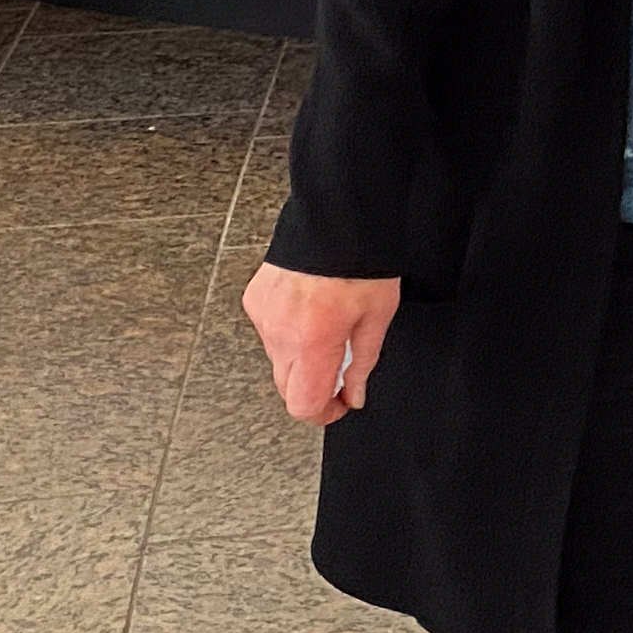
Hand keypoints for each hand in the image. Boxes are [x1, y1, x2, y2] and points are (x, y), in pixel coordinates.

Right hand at [242, 261, 402, 426]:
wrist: (333, 218)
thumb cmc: (359, 261)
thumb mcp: (377, 318)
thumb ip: (363, 363)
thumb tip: (354, 395)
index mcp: (313, 343)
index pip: (303, 405)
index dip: (324, 414)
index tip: (340, 404)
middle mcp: (281, 334)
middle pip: (287, 389)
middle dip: (314, 387)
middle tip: (340, 371)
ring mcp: (263, 317)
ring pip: (278, 360)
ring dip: (301, 358)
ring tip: (328, 329)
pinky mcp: (254, 300)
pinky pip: (269, 331)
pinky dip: (288, 332)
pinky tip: (309, 311)